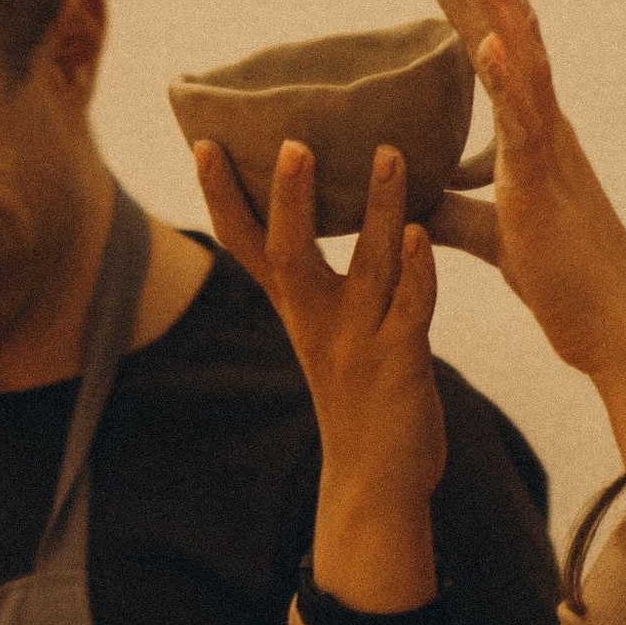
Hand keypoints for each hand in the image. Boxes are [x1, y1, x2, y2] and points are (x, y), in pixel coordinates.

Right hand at [193, 134, 446, 608]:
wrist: (375, 484)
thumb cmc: (356, 398)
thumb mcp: (324, 335)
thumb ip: (320, 284)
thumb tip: (310, 223)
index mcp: (296, 311)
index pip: (247, 245)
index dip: (221, 196)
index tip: (203, 142)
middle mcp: (318, 322)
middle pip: (290, 251)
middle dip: (290, 197)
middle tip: (292, 141)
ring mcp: (358, 342)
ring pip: (366, 265)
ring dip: (377, 209)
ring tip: (390, 154)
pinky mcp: (401, 363)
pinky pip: (411, 308)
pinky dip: (417, 270)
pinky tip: (423, 232)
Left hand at [413, 0, 625, 376]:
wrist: (620, 332)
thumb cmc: (568, 285)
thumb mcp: (493, 238)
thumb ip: (455, 210)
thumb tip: (412, 196)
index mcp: (531, 132)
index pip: (493, 41)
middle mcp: (546, 125)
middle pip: (513, 25)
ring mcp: (552, 150)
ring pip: (526, 58)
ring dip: (497, 2)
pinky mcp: (550, 187)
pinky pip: (529, 125)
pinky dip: (508, 80)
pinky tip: (486, 42)